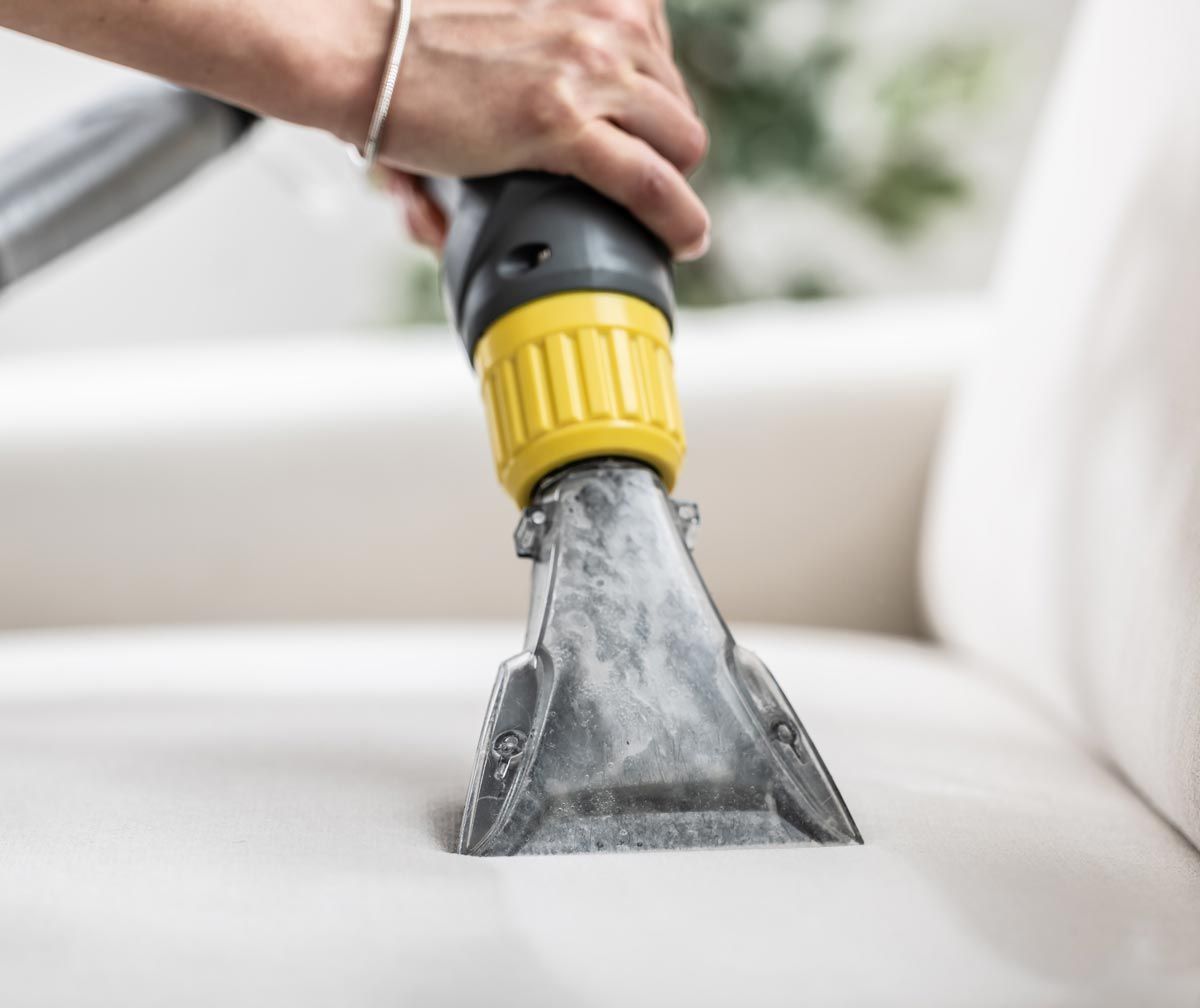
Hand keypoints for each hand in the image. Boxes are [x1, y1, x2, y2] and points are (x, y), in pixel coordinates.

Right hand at [345, 0, 708, 259]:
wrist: (360, 50)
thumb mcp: (516, 19)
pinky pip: (651, 182)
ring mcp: (587, 68)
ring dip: (669, 186)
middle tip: (630, 180)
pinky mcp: (560, 122)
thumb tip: (584, 86)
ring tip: (658, 218)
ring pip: (680, 144)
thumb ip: (556, 37)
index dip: (651, 104)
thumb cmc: (421, 43)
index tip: (634, 133)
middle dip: (659, 147)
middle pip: (677, 102)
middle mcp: (604, 17)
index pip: (663, 55)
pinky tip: (684, 239)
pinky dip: (675, 219)